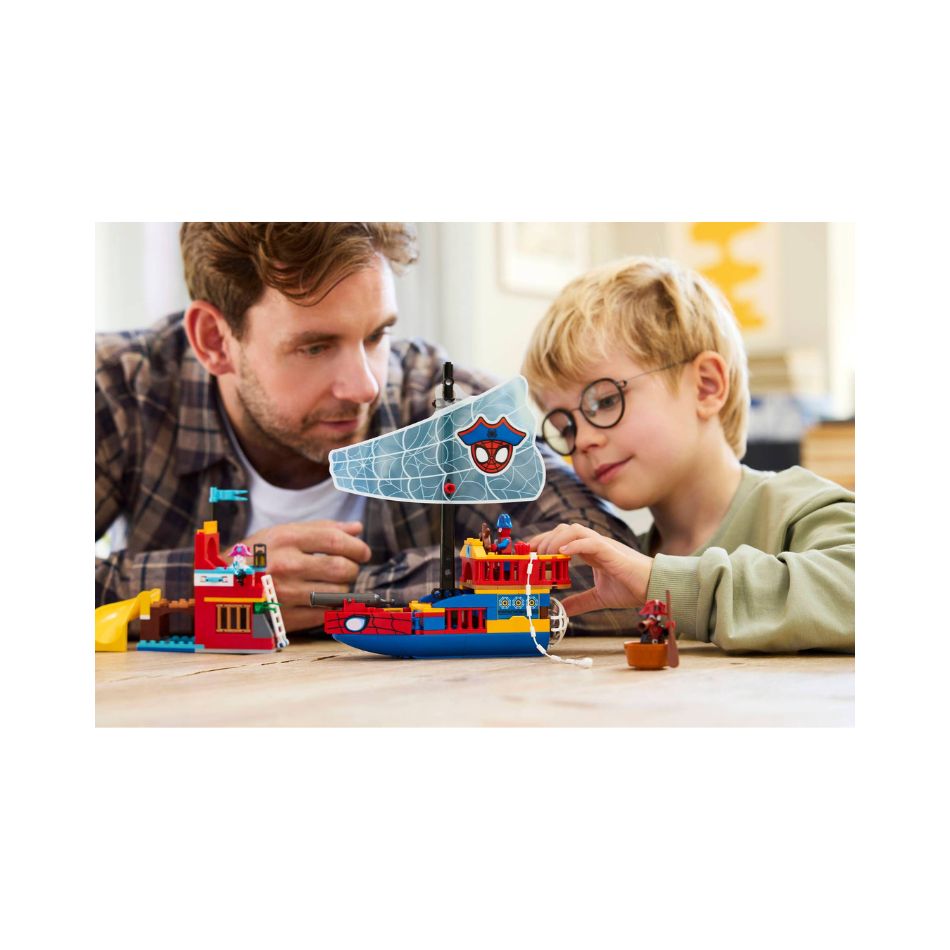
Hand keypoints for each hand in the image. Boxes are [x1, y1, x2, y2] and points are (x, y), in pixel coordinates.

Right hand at [233, 520, 371, 632]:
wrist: (219, 587)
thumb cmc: (256, 556)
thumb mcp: (281, 534)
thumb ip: (321, 529)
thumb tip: (357, 528)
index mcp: (284, 539)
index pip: (335, 540)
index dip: (357, 547)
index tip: (363, 552)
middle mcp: (284, 566)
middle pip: (341, 568)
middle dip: (353, 568)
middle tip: (349, 568)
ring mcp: (284, 594)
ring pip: (337, 593)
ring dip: (343, 589)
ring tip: (332, 584)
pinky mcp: (284, 618)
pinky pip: (325, 614)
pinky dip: (332, 608)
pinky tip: (325, 601)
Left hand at [530, 523, 652, 616]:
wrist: (655, 588)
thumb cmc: (632, 588)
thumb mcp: (599, 597)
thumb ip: (580, 601)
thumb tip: (562, 610)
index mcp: (591, 551)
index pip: (561, 538)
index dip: (543, 542)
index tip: (528, 553)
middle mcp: (594, 544)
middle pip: (563, 529)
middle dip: (544, 539)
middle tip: (532, 557)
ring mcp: (603, 545)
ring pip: (574, 529)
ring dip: (555, 540)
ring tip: (545, 557)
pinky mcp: (612, 552)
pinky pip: (590, 541)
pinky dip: (574, 545)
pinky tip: (562, 554)